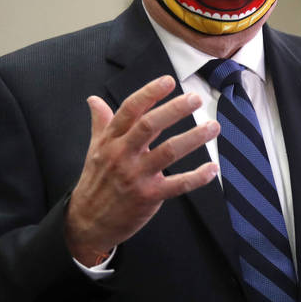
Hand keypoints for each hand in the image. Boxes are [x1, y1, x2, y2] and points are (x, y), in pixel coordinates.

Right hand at [65, 75, 219, 264]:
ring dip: (193, 138)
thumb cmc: (96, 181)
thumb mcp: (95, 149)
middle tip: (196, 98)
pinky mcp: (148, 197)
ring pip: (168, 152)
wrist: (87, 221)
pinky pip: (176, 185)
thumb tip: (93, 99)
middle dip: (174, 110)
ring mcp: (135, 176)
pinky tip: (212, 169)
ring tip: (213, 127)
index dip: (150, 93)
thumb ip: (100, 122)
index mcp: (111, 140)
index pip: (130, 110)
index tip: (169, 80)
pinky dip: (196, 177)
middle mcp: (122, 154)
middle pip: (149, 126)